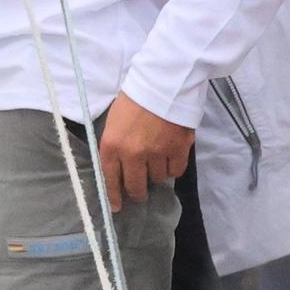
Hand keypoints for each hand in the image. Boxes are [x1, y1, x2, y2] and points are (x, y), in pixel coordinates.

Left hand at [98, 93, 193, 212]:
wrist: (164, 81)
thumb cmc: (134, 99)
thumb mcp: (113, 123)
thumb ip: (115, 146)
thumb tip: (120, 168)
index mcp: (111, 147)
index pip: (110, 181)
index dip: (114, 197)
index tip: (116, 208)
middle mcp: (132, 155)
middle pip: (136, 185)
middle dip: (137, 192)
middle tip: (140, 192)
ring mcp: (157, 153)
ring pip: (157, 178)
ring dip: (157, 175)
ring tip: (157, 165)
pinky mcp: (178, 148)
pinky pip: (176, 170)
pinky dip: (174, 169)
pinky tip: (171, 161)